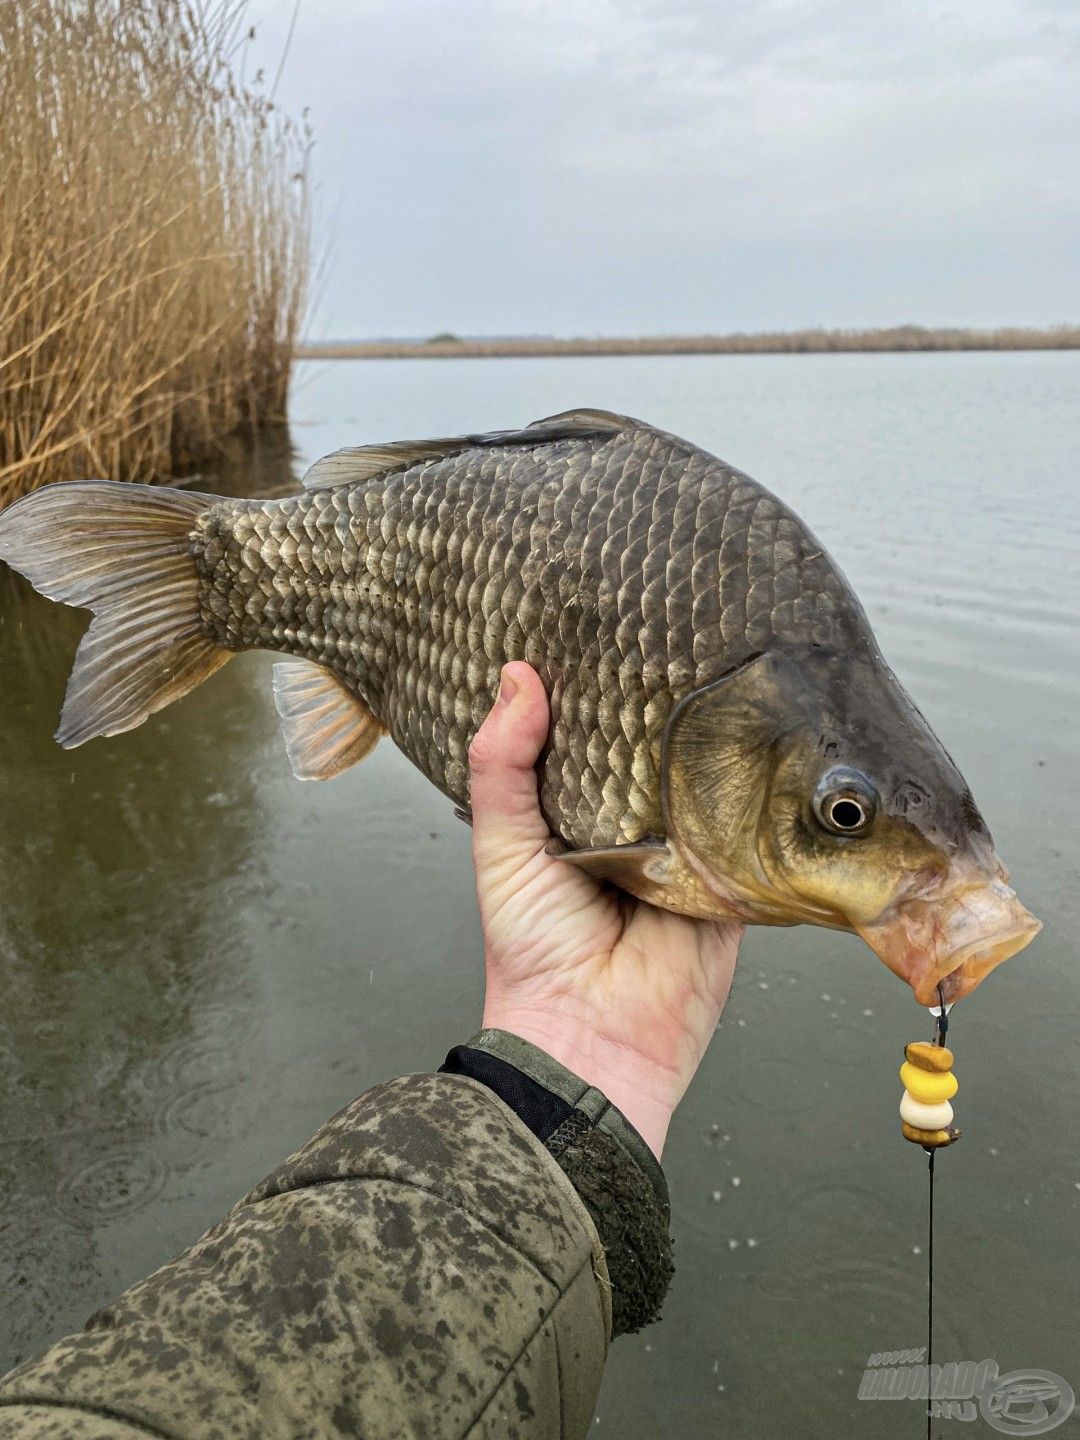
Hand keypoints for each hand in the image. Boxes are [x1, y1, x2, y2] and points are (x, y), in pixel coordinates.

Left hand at [468, 662, 742, 1157]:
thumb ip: (502, 764)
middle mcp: (638, 820)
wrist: (593, 1040)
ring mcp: (691, 845)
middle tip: (682, 623)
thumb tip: (516, 676)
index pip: (598, 731)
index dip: (601, 683)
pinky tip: (769, 735)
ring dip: (719, 737)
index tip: (612, 616)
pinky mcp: (737, 875)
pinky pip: (755, 824)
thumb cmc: (533, 949)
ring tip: (732, 659)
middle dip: (668, 700)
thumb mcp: (501, 845)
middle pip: (659, 747)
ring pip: (710, 776)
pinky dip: (760, 792)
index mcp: (581, 808)